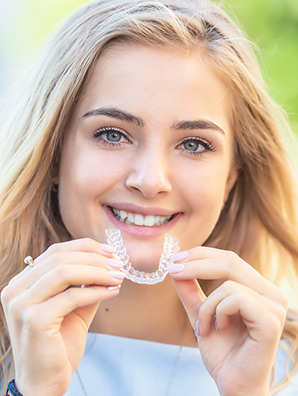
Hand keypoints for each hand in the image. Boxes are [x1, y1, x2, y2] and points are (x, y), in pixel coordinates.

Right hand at [1, 238, 123, 395]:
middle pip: (60, 257)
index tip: (111, 251)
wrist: (45, 383)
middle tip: (119, 264)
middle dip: (95, 258)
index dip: (85, 247)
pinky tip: (113, 292)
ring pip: (65, 272)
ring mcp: (21, 304)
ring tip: (118, 276)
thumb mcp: (74, 308)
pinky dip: (96, 291)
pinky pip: (72, 296)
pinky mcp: (34, 320)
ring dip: (98, 271)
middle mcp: (15, 289)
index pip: (55, 251)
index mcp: (22, 283)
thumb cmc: (59, 345)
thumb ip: (86, 284)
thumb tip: (109, 263)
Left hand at [168, 247, 287, 395]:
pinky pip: (236, 299)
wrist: (233, 385)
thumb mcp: (201, 314)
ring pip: (228, 283)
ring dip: (207, 306)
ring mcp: (275, 306)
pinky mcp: (271, 320)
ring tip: (204, 327)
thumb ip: (191, 291)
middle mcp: (271, 293)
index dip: (201, 254)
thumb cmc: (222, 352)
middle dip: (196, 264)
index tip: (175, 259)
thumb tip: (176, 266)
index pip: (230, 259)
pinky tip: (218, 329)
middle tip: (173, 270)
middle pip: (231, 261)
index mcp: (258, 288)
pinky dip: (217, 312)